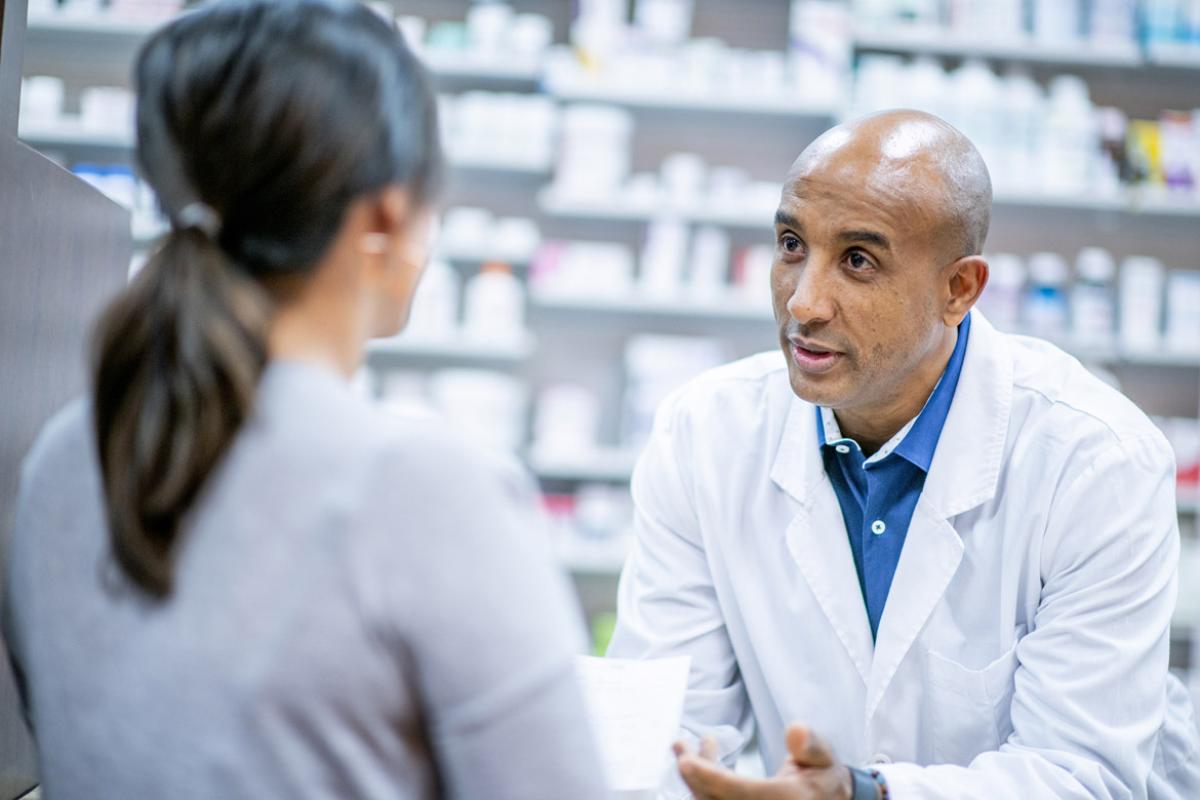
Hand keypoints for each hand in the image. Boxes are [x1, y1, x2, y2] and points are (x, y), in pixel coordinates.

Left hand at [673, 724, 853, 799]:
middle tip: (681, 747)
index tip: (687, 762)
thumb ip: (811, 746)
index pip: (739, 792)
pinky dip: (704, 784)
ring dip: (694, 778)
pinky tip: (702, 762)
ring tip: (685, 749)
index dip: (710, 777)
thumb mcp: (824, 758)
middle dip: (693, 775)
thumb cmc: (822, 778)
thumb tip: (796, 730)